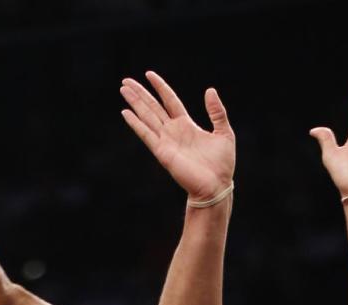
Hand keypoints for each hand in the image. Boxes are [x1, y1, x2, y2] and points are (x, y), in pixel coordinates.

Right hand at [120, 72, 234, 204]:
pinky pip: (146, 134)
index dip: (160, 87)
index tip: (149, 74)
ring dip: (135, 103)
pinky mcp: (162, 152)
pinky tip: (126, 113)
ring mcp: (166, 141)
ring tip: (123, 89)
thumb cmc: (222, 165)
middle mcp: (173, 132)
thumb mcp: (224, 132)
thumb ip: (217, 112)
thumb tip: (209, 90)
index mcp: (186, 125)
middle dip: (140, 93)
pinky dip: (135, 123)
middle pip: (153, 107)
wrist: (216, 187)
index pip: (170, 100)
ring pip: (147, 116)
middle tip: (126, 81)